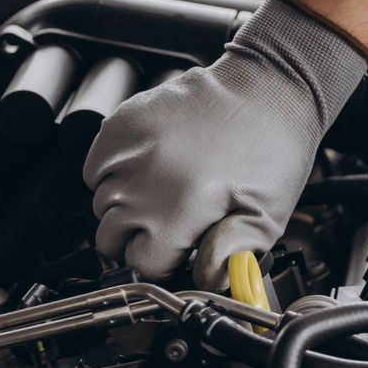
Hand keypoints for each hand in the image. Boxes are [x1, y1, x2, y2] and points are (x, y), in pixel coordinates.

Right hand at [83, 0, 367, 287]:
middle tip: (173, 221)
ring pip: (100, 203)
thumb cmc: (273, 148)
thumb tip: (205, 279)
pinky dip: (113, 172)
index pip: (142, 264)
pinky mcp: (121, 122)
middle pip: (112, 238)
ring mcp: (128, 149)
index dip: (163, 262)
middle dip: (140, 237)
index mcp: (179, 210)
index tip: (178, 250)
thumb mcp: (267, 216)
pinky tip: (149, 166)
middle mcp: (144, 181)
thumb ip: (231, 257)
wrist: (270, 87)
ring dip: (125, 205)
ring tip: (167, 188)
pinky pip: (94, 166)